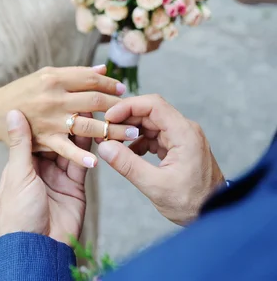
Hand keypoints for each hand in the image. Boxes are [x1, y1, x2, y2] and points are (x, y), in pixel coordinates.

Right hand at [0, 65, 138, 167]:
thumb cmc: (23, 91)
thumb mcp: (46, 76)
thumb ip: (75, 74)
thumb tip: (103, 69)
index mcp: (55, 77)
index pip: (91, 79)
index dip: (111, 84)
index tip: (123, 91)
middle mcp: (54, 97)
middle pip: (95, 100)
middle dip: (118, 107)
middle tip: (136, 114)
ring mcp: (50, 119)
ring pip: (88, 124)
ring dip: (112, 130)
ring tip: (131, 135)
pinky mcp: (44, 139)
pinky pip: (67, 149)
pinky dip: (82, 155)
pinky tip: (98, 160)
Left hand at [0, 110, 88, 244]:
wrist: (35, 249)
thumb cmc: (17, 213)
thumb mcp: (18, 174)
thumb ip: (20, 143)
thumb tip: (13, 112)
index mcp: (24, 162)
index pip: (38, 132)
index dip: (48, 116)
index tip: (57, 96)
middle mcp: (42, 166)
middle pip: (58, 138)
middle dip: (69, 122)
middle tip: (82, 101)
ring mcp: (59, 176)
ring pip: (73, 148)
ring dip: (83, 133)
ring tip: (94, 115)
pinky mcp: (75, 186)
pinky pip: (83, 164)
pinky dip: (90, 152)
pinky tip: (98, 137)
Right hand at [98, 95, 224, 225]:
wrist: (214, 213)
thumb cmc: (192, 202)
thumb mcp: (156, 186)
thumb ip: (128, 165)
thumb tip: (104, 147)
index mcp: (184, 133)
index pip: (153, 104)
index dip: (128, 106)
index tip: (109, 116)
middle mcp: (185, 129)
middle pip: (150, 111)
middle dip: (126, 118)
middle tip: (106, 131)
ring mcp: (183, 137)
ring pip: (151, 123)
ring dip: (131, 130)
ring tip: (113, 143)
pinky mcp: (179, 146)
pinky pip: (156, 135)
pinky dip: (140, 141)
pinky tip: (128, 153)